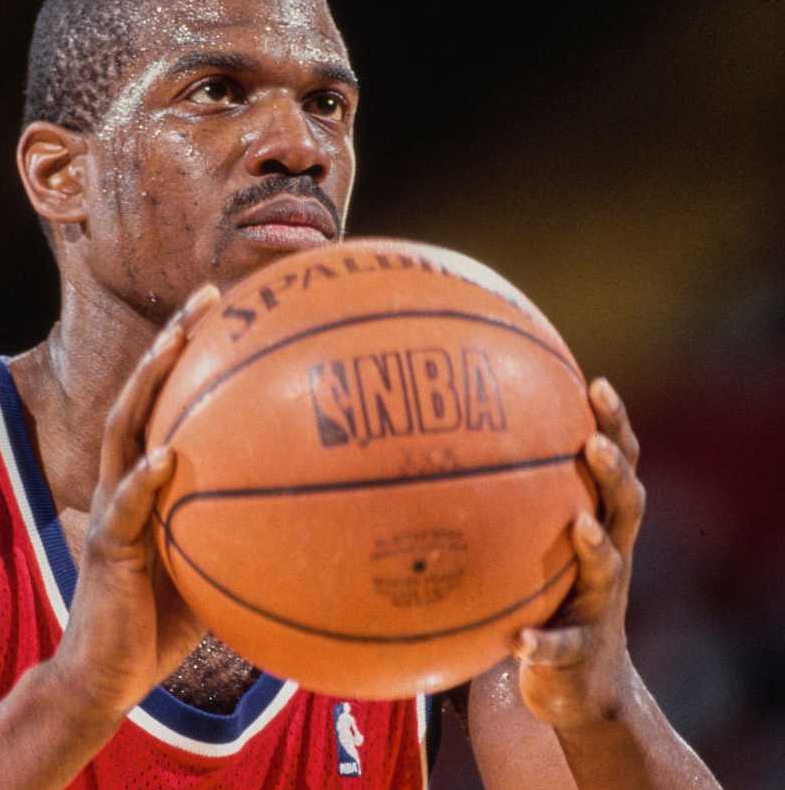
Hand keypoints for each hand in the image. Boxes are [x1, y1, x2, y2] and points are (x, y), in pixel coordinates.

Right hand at [52, 283, 220, 720]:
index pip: (168, 403)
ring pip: (121, 432)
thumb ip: (241, 530)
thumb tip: (318, 514)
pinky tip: (167, 456)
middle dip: (170, 343)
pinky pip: (122, 509)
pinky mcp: (104, 550)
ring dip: (146, 385)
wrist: (107, 679)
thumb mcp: (213, 566)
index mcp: (151, 480)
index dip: (193, 355)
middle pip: (142, 396)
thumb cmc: (164, 623)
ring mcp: (111, 511)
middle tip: (208, 299)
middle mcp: (126, 482)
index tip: (232, 311)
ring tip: (173, 346)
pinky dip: (142, 481)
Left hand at [513, 377, 645, 731]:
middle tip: (593, 443)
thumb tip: (439, 438)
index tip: (595, 383)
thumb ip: (505, 498)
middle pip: (627, 506)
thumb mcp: (533, 542)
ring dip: (597, 547)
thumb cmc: (546, 594)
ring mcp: (599, 605)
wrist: (579, 683)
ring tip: (581, 526)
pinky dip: (543, 643)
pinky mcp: (579, 652)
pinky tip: (519, 640)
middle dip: (615, 471)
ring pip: (609, 571)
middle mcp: (609, 558)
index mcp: (598, 523)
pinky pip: (561, 647)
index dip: (613, 424)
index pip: (615, 463)